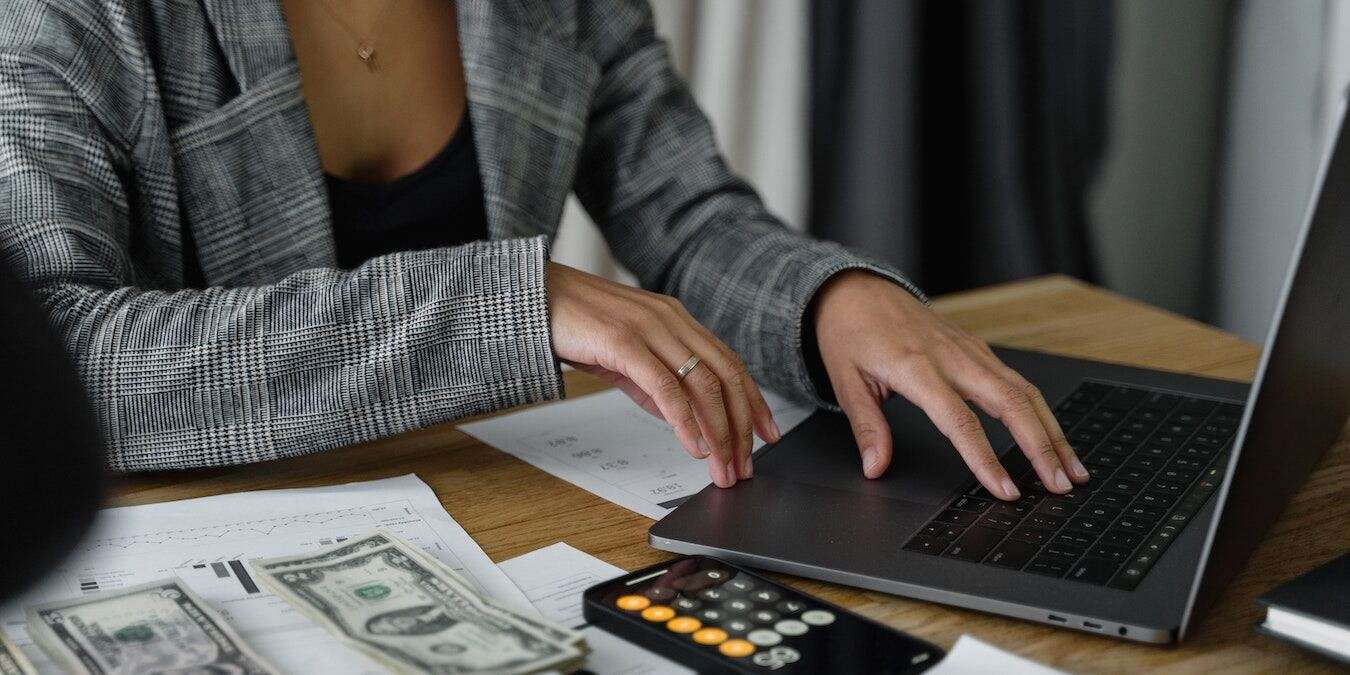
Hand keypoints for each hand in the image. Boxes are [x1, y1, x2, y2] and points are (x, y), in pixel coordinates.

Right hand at [546, 262, 779, 487]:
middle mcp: (671, 320)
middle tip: (746, 464)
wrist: (531, 298)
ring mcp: (650, 329)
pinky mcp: (624, 342)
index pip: (730, 363)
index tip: (767, 434)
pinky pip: (666, 387)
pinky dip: (685, 421)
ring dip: (719, 431)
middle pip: (726, 376)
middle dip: (742, 425)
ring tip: (722, 466)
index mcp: (677, 320)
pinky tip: (693, 446)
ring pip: (702, 384)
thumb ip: (655, 382)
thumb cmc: (576, 323)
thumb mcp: (626, 355)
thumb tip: (682, 418)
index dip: (754, 401)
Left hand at [812, 271, 1088, 499]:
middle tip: (1060, 485)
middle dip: (1041, 447)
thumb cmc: (849, 332)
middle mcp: (952, 357)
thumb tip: (875, 467)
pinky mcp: (978, 348)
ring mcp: (970, 350)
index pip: (960, 422)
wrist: (857, 289)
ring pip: (1024, 392)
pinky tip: (1052, 435)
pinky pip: (1017, 381)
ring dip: (1053, 432)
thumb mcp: (845, 380)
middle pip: (1011, 404)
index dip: (985, 459)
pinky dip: (1040, 412)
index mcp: (916, 367)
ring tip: (1072, 469)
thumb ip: (866, 427)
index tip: (1005, 490)